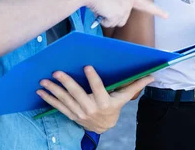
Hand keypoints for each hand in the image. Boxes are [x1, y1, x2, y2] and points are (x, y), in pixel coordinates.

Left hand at [36, 67, 152, 133]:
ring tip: (44, 81)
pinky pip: (58, 107)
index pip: (99, 89)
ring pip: (65, 101)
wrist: (104, 127)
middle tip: (57, 72)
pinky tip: (41, 92)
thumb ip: (136, 85)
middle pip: (77, 95)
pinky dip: (49, 99)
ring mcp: (79, 113)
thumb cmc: (114, 107)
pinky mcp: (71, 115)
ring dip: (53, 91)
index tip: (87, 67)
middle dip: (66, 83)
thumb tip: (152, 76)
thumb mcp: (125, 97)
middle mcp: (91, 109)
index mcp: (105, 102)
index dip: (93, 79)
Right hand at [79, 0, 167, 27]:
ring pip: (117, 22)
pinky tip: (100, 9)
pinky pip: (109, 23)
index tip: (167, 16)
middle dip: (112, 17)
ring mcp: (125, 7)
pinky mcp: (119, 13)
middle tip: (103, 5)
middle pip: (123, 19)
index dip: (157, 11)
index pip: (146, 4)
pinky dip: (102, 20)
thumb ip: (116, 4)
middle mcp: (130, 0)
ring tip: (101, 5)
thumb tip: (111, 18)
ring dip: (107, 18)